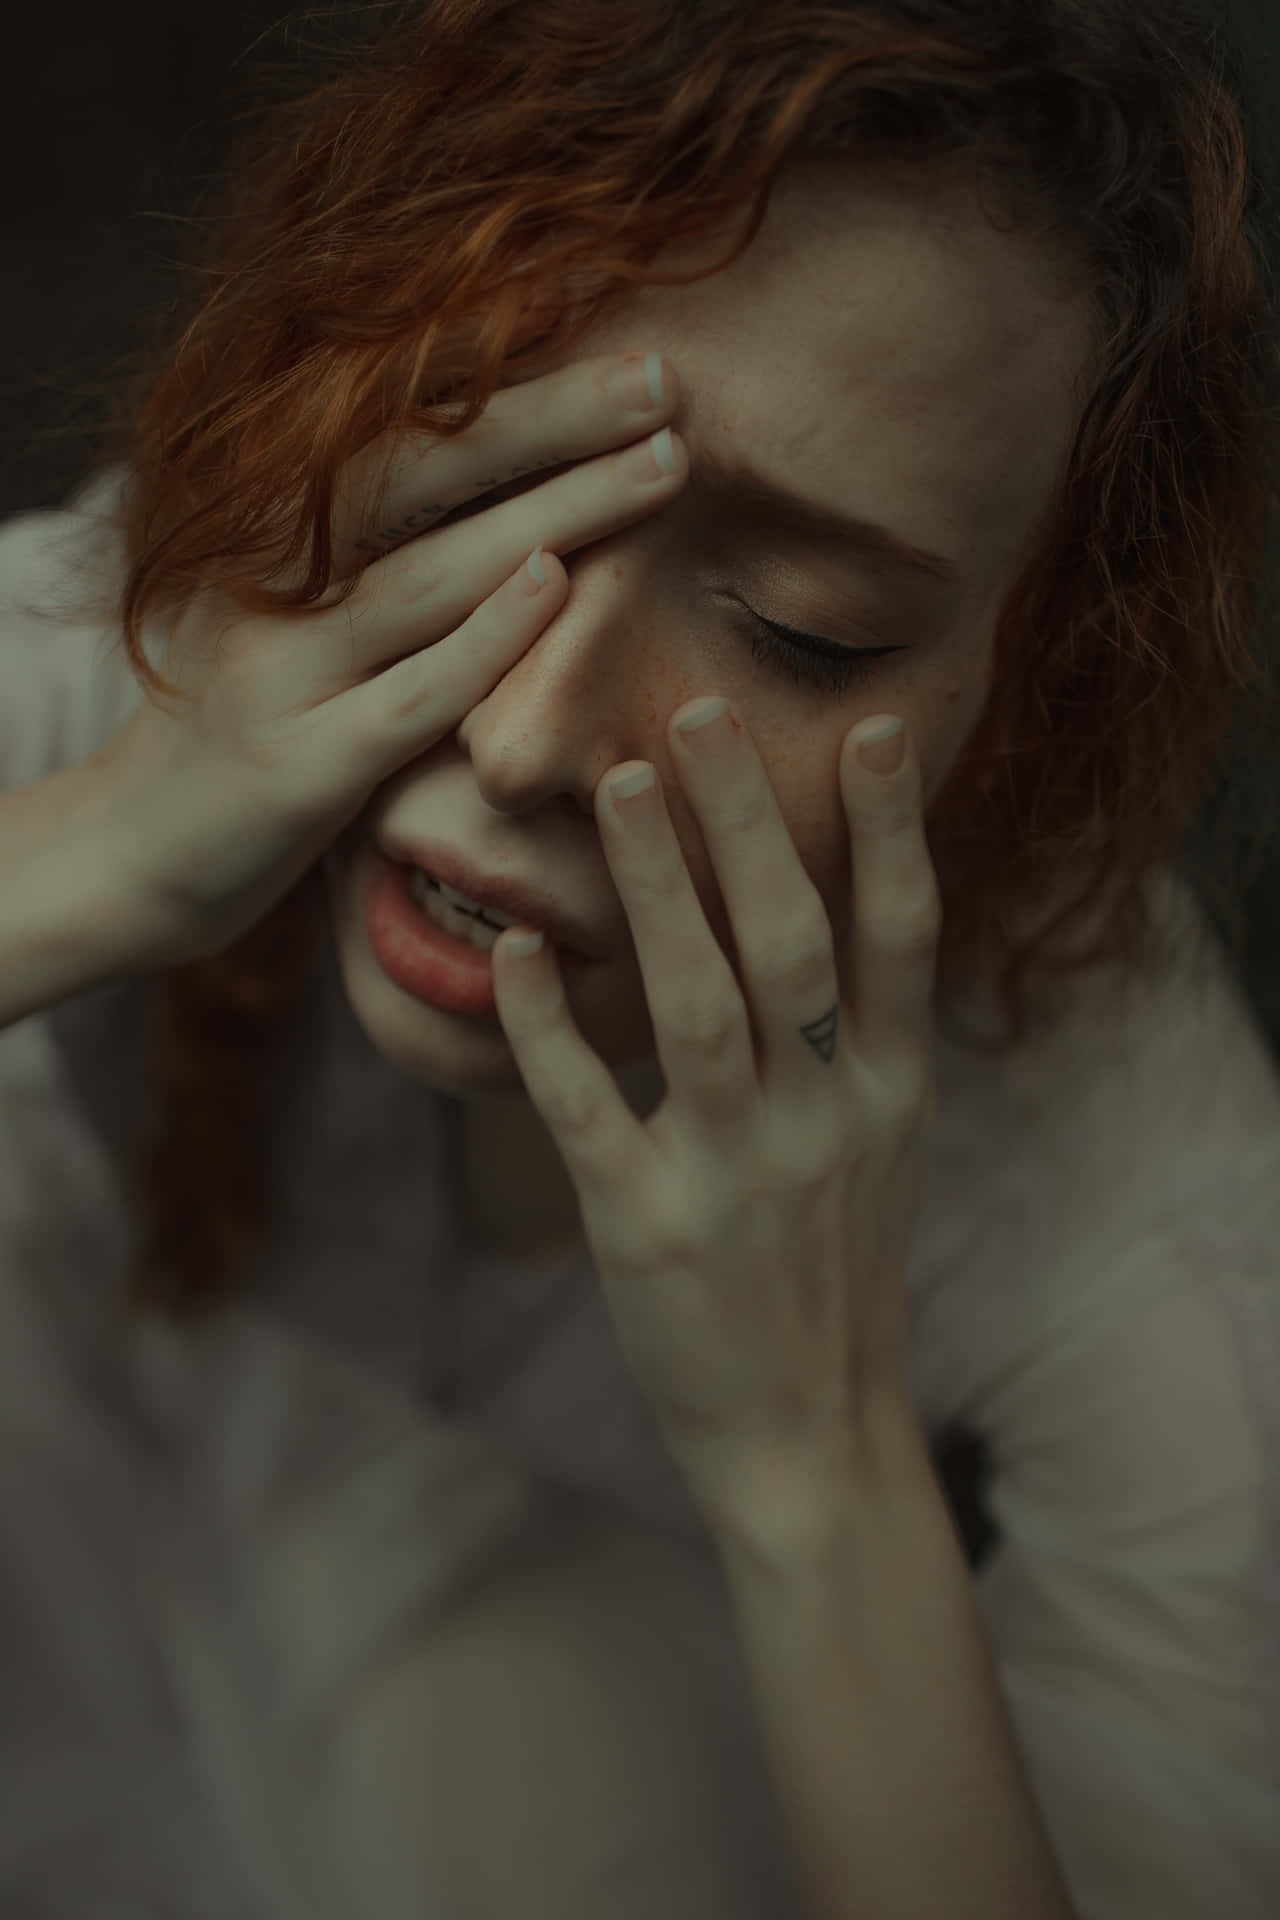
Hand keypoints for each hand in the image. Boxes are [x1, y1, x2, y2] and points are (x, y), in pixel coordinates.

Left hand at [491, 696, 941, 1525]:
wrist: (810, 1433)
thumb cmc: (835, 1268)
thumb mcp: (881, 1146)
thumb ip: (858, 1035)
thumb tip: (825, 901)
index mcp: (889, 1092)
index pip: (901, 938)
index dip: (888, 830)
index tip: (868, 729)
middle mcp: (824, 1121)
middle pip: (792, 945)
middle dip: (747, 824)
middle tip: (696, 711)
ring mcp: (737, 1175)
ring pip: (698, 1008)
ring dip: (658, 891)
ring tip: (616, 785)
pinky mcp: (646, 1228)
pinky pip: (589, 1111)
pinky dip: (549, 1028)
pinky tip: (512, 951)